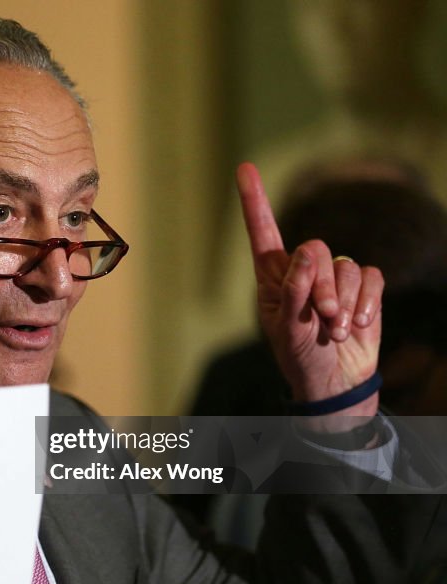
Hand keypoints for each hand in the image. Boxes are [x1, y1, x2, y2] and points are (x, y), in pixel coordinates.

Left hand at [236, 162, 383, 414]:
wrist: (333, 381)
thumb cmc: (299, 356)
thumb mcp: (287, 329)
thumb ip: (294, 291)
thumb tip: (305, 252)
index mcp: (273, 277)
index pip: (263, 232)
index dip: (255, 201)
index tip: (244, 169)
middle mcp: (303, 270)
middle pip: (316, 248)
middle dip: (322, 286)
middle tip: (321, 318)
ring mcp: (334, 278)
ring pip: (346, 266)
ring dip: (344, 303)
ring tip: (334, 332)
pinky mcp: (363, 289)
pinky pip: (372, 277)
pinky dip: (367, 303)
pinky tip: (356, 325)